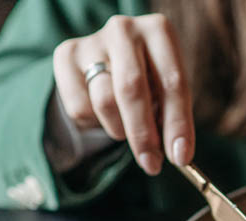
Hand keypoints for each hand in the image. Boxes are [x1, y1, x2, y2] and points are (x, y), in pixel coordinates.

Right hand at [52, 14, 193, 174]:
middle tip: (151, 164)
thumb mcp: (167, 92)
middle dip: (143, 135)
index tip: (180, 158)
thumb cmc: (149, 79)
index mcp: (160, 32)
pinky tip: (104, 114)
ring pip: (104, 102)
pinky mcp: (65, 55)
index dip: (178, 124)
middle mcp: (125, 30)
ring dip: (120, 129)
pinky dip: (95, 123)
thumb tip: (178, 154)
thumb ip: (172, 118)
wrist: (107, 60)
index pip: (172, 83)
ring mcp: (92, 41)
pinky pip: (80, 107)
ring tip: (128, 129)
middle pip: (132, 90)